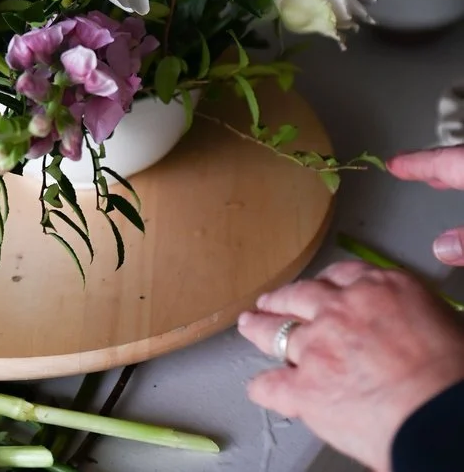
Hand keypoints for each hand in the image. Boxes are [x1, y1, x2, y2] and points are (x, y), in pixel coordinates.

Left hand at [238, 261, 463, 471]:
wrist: (442, 417)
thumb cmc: (452, 377)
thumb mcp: (439, 321)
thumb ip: (405, 314)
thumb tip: (402, 326)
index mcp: (380, 289)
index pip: (342, 276)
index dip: (325, 285)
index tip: (319, 287)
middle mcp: (342, 309)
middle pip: (301, 296)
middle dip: (283, 299)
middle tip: (270, 301)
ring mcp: (319, 346)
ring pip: (279, 332)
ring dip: (261, 329)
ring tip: (250, 325)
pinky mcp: (306, 388)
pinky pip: (273, 386)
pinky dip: (264, 388)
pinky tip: (258, 387)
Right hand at [388, 147, 463, 264]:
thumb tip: (441, 249)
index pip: (439, 161)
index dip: (414, 163)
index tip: (392, 164)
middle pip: (453, 159)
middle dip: (430, 165)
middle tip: (408, 167)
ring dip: (450, 172)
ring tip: (435, 180)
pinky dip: (463, 178)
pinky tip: (463, 191)